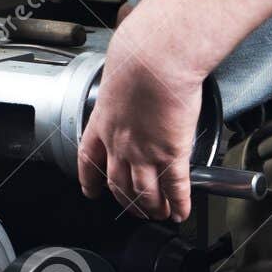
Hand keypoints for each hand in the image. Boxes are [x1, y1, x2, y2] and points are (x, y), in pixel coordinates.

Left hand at [78, 17, 201, 221]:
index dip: (89, 178)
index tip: (90, 189)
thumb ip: (123, 83)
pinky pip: (174, 187)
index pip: (89, 158)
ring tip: (160, 214)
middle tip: (134, 209)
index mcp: (103, 121)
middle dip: (125, 201)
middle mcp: (119, 142)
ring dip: (152, 208)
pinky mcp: (171, 153)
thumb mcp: (119, 72)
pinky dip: (178, 203)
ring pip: (143, 193)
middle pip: (117, 183)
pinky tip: (182, 211)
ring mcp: (144, 151)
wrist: (153, 60)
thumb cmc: (138, 56)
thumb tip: (130, 73)